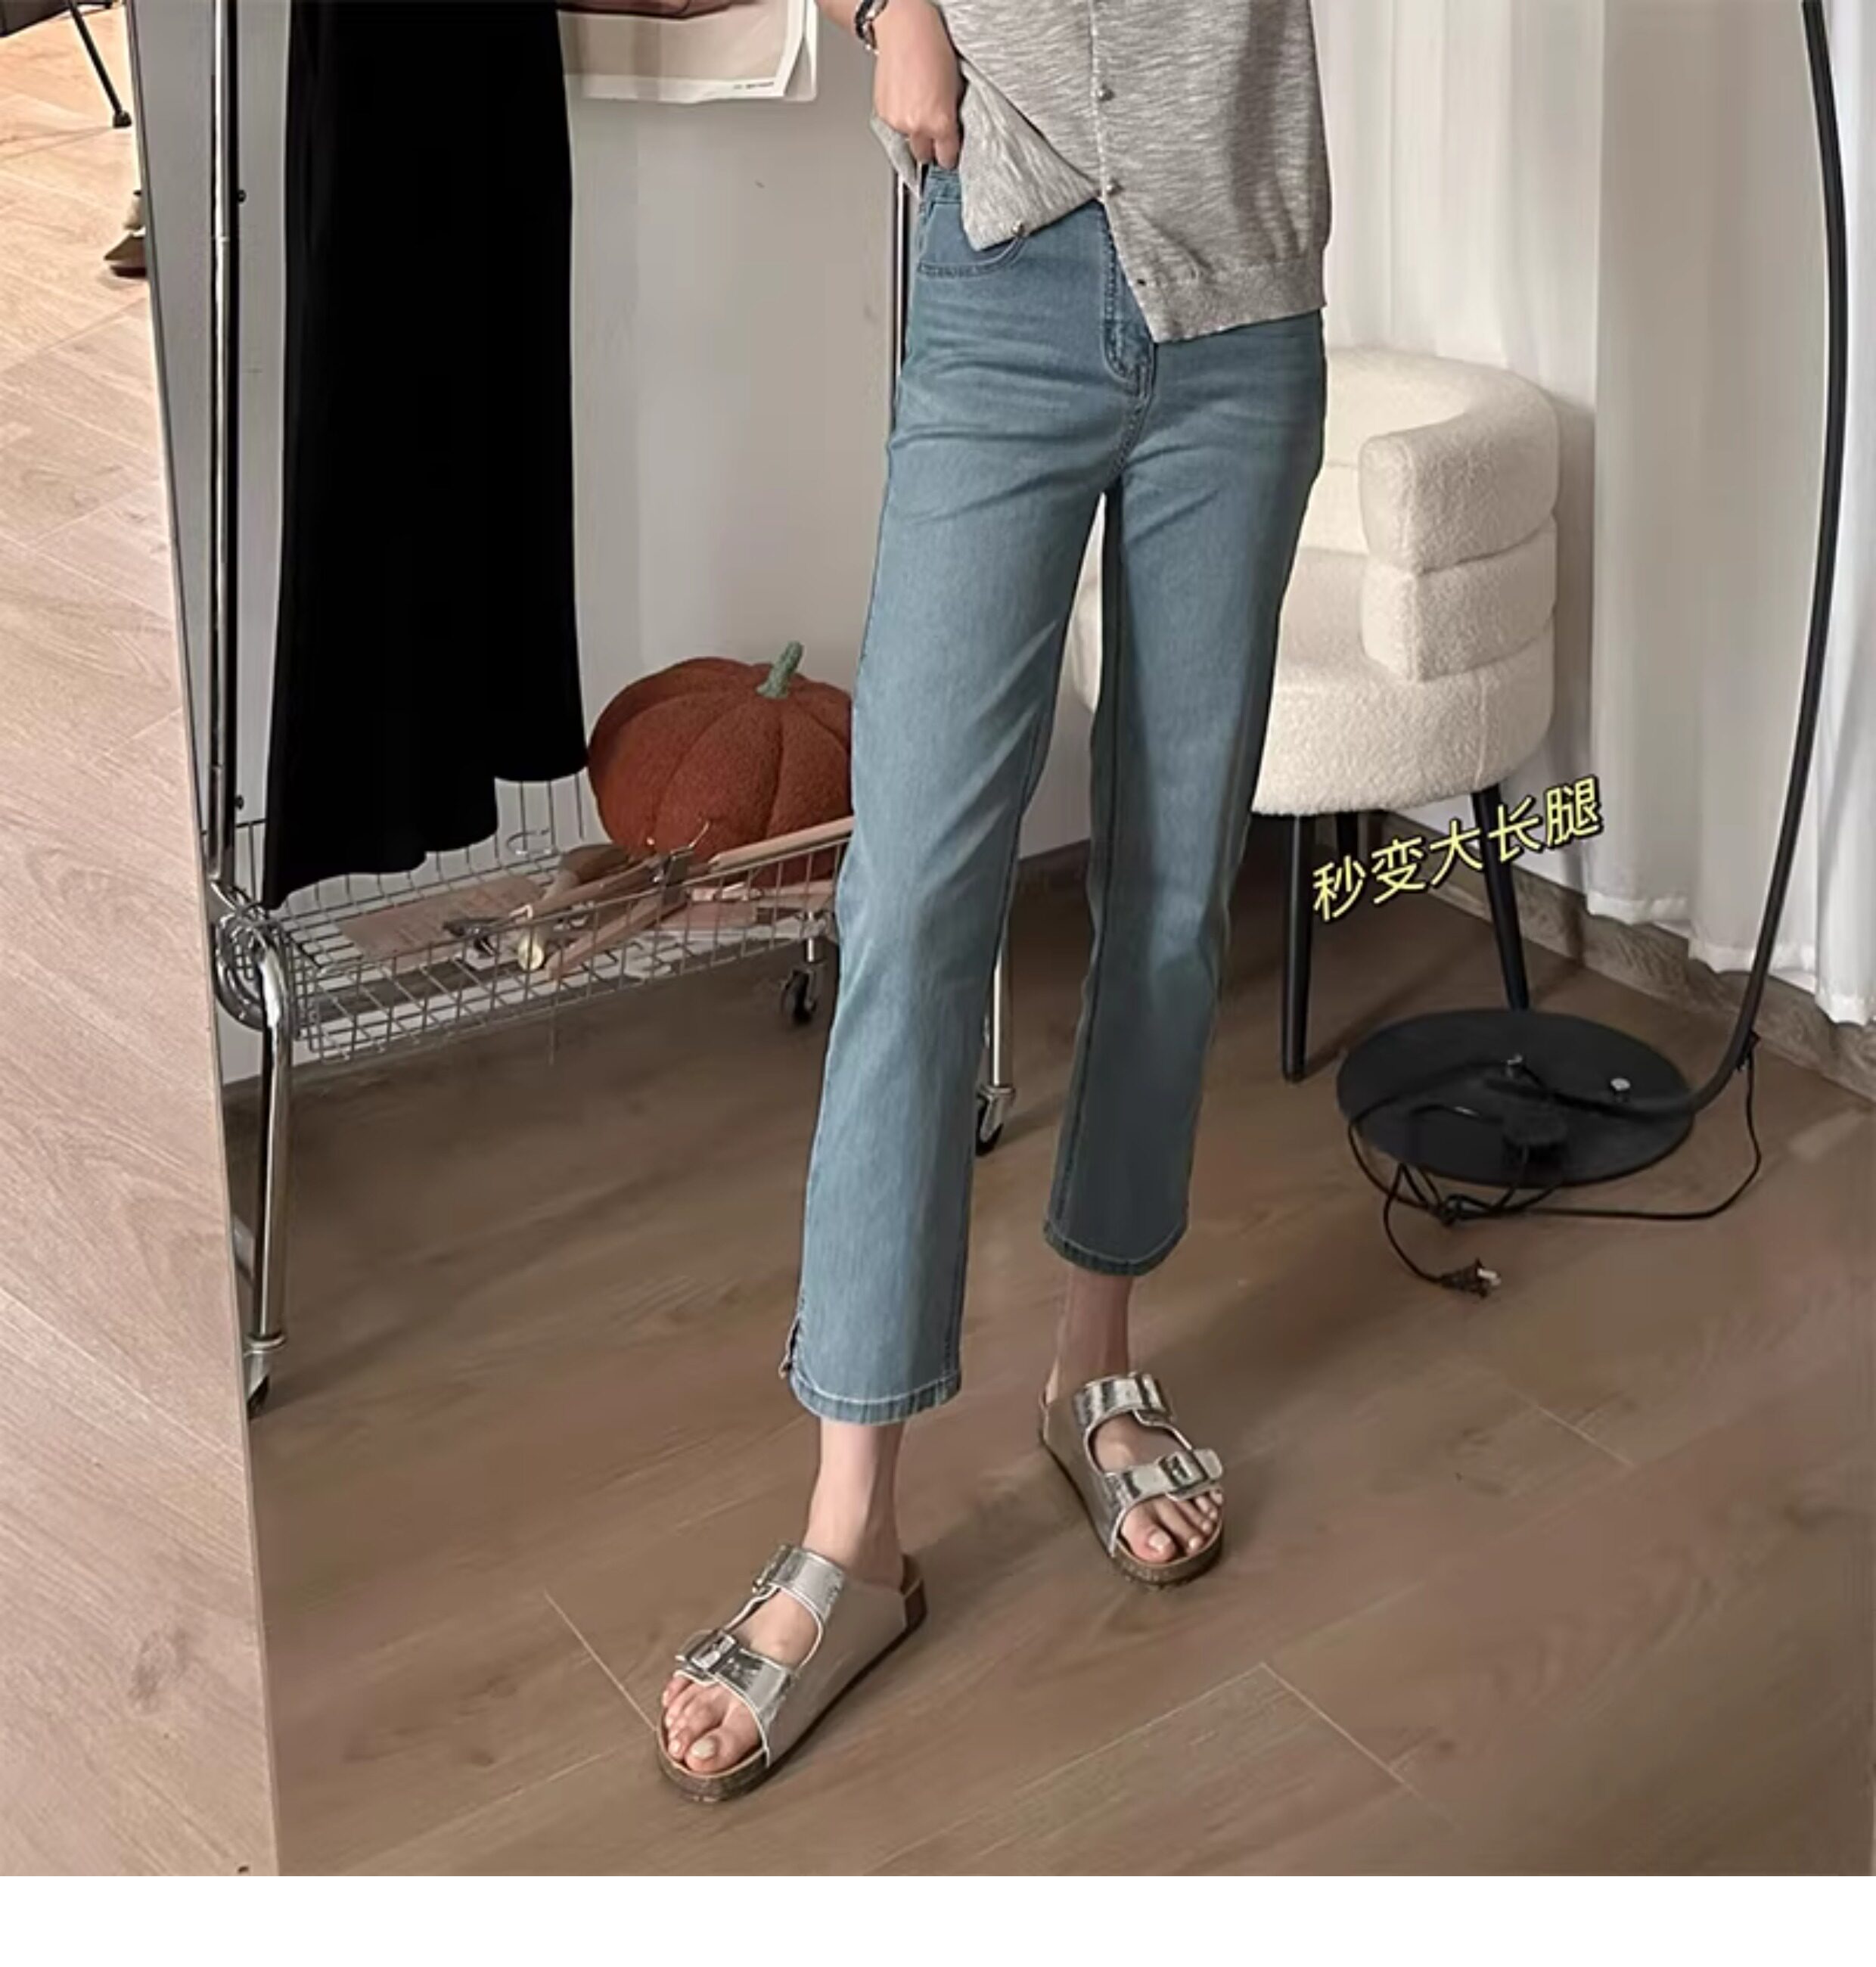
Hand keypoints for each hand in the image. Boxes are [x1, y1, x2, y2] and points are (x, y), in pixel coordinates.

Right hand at [873, 0, 961, 169]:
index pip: (946, 157)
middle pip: (923, 155)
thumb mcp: (955, 87)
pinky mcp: (881, 113)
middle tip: (933, 135)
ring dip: (912, 131)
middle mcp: (916, 126)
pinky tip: (905, 100)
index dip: (949, 154)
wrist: (904, 30)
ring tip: (917, 108)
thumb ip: (952, 116)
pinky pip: (893, 127)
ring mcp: (896, 121)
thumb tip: (950, 131)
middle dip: (929, 147)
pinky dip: (899, 119)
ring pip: (907, 141)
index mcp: (939, 122)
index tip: (949, 152)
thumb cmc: (932, 48)